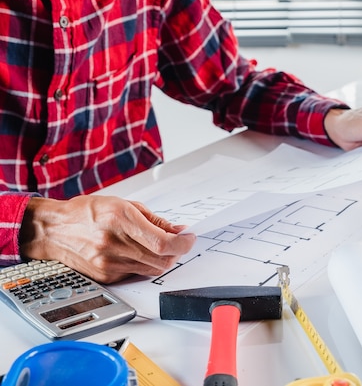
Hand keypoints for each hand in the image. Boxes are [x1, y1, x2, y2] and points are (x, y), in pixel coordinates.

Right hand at [19, 195, 195, 283]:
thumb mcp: (123, 205)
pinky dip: (143, 265)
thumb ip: (154, 220)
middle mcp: (114, 243)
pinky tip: (136, 253)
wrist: (53, 230)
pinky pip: (136, 274)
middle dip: (176, 252)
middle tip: (178, 242)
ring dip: (162, 260)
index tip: (189, 238)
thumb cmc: (86, 212)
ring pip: (151, 269)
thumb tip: (178, 230)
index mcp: (121, 219)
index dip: (182, 243)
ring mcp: (109, 263)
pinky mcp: (105, 276)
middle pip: (161, 260)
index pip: (162, 242)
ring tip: (157, 247)